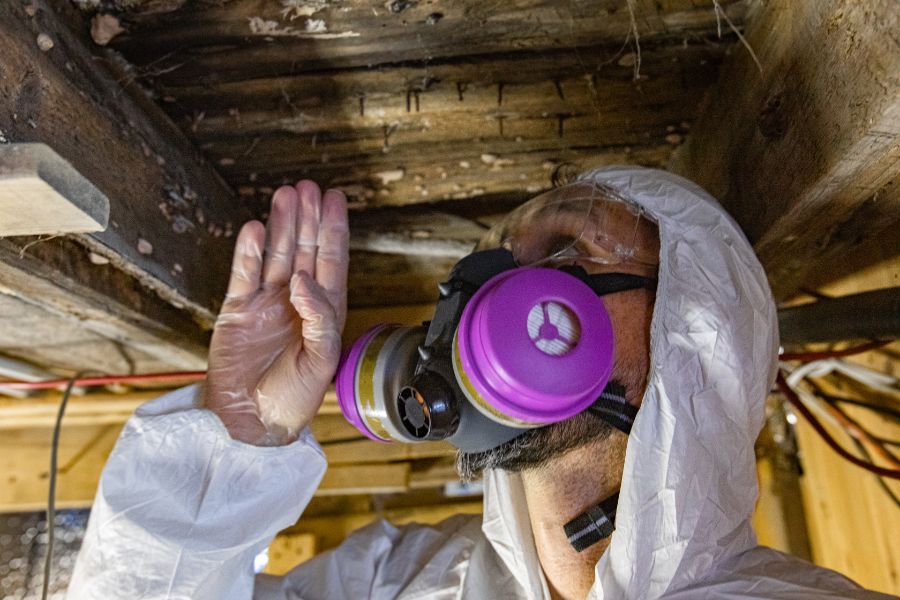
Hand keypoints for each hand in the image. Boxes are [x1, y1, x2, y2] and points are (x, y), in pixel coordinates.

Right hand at [203, 181, 348, 445]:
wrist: (251, 420)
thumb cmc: (294, 396)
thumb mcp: (320, 360)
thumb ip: (319, 318)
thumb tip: (303, 279)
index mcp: (324, 311)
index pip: (330, 261)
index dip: (333, 230)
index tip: (334, 199)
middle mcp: (296, 301)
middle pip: (303, 249)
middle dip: (307, 218)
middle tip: (307, 187)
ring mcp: (266, 303)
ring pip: (275, 255)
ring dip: (281, 226)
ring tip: (285, 195)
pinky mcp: (238, 311)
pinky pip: (243, 274)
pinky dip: (248, 252)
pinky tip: (255, 229)